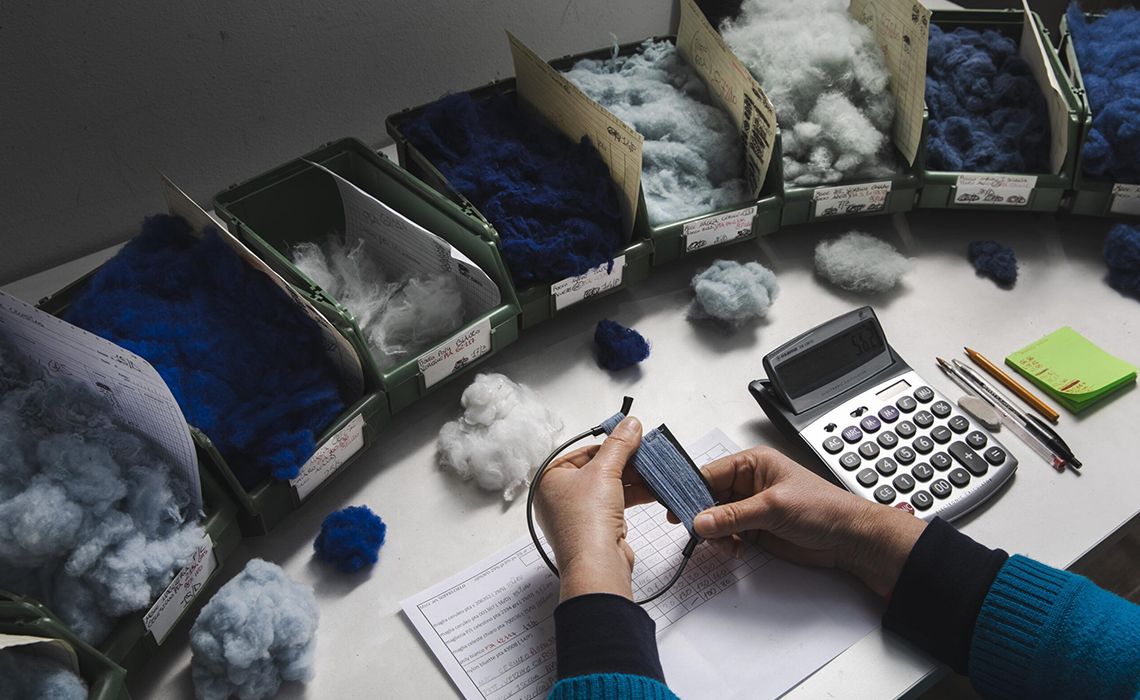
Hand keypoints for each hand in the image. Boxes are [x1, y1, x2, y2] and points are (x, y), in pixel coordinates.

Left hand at [534, 417, 656, 601]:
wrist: (597, 565)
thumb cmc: (586, 522)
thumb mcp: (605, 471)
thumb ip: (619, 444)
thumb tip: (629, 424)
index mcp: (549, 479)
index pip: (582, 451)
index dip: (609, 445)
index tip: (631, 438)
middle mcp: (559, 497)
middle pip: (597, 470)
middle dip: (625, 463)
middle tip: (647, 454)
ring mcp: (576, 515)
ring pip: (608, 488)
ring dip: (633, 480)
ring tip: (655, 472)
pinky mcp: (594, 529)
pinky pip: (614, 505)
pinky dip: (632, 497)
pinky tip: (651, 491)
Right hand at [688, 446, 926, 596]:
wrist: (850, 539)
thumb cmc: (824, 509)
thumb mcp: (774, 507)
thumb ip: (733, 516)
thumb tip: (699, 521)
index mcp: (752, 463)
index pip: (709, 473)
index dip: (689, 490)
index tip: (673, 506)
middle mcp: (748, 483)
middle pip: (708, 498)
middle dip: (701, 516)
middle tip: (694, 532)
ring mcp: (751, 507)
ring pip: (715, 520)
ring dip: (716, 535)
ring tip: (728, 545)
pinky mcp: (755, 529)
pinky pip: (727, 535)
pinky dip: (726, 544)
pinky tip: (737, 550)